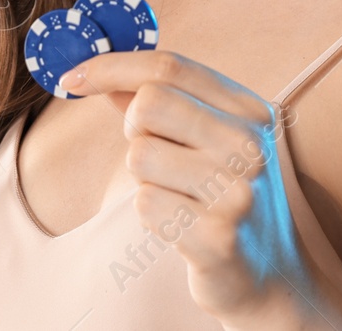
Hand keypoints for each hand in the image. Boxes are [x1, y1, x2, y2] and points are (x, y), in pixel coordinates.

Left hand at [60, 50, 327, 328]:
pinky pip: (145, 204)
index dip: (111, 67)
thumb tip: (95, 70)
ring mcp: (238, 193)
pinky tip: (182, 226)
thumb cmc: (223, 196)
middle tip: (154, 156)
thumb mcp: (207, 138)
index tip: (71, 79)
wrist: (269, 275)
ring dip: (145, 178)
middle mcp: (250, 145)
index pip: (169, 66)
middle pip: (149, 103)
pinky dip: (151, 214)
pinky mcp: (218, 239)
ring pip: (140, 155)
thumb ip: (161, 99)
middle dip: (133, 129)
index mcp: (250, 110)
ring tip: (178, 196)